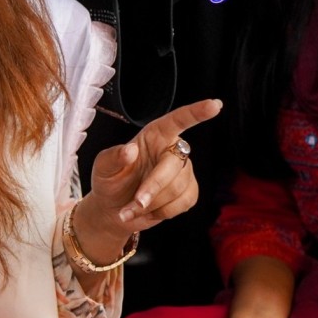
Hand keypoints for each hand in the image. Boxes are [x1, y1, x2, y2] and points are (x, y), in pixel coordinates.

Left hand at [71, 99, 222, 263]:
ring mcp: (183, 171)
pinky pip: (183, 203)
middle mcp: (172, 150)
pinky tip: (149, 211)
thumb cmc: (110, 181)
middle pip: (174, 165)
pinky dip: (163, 212)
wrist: (113, 209)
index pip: (178, 120)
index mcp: (154, 135)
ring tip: (133, 207)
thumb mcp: (103, 167)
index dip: (197, 112)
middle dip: (154, 186)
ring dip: (153, 203)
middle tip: (136, 202)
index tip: (215, 105)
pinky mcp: (189, 192)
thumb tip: (130, 150)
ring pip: (178, 188)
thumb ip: (114, 157)